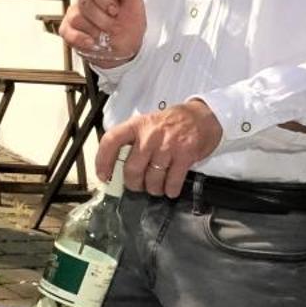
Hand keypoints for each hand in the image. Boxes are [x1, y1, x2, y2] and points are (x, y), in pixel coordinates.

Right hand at [61, 0, 146, 65]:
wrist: (123, 50)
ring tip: (104, 36)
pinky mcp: (67, 30)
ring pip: (76, 17)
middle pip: (83, 0)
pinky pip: (69, 32)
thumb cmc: (129, 28)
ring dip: (94, 30)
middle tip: (112, 26)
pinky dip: (82, 39)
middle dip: (100, 17)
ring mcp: (74, 14)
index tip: (114, 11)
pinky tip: (93, 43)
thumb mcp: (136, 6)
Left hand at [96, 99, 223, 197]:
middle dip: (134, 184)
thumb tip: (116, 168)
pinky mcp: (185, 155)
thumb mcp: (147, 124)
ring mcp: (168, 145)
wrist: (202, 116)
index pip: (111, 141)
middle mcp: (150, 135)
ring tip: (155, 187)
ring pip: (152, 178)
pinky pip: (172, 181)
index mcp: (136, 125)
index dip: (103, 161)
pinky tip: (170, 188)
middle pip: (132, 169)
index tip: (104, 175)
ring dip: (153, 188)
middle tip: (137, 185)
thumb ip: (132, 142)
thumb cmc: (171, 123)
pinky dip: (170, 189)